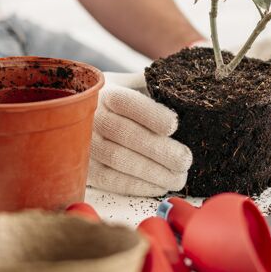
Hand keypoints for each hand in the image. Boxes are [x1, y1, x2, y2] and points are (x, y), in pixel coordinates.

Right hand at [87, 72, 192, 196]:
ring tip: (178, 177)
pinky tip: (160, 186)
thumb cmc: (124, 102)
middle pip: (123, 133)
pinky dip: (137, 185)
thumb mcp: (136, 86)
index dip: (150, 114)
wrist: (90, 117)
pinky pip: (109, 179)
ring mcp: (85, 143)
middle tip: (185, 159)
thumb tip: (185, 92)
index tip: (174, 125)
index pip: (126, 101)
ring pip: (117, 158)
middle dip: (158, 149)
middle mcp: (91, 116)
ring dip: (151, 171)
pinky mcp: (86, 167)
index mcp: (107, 91)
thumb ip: (156, 86)